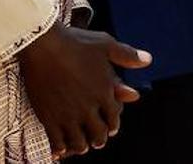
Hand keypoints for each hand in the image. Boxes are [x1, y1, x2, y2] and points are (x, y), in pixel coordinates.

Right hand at [17, 21, 150, 158]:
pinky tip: (59, 149)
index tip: (111, 128)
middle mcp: (88, 106)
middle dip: (99, 138)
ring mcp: (68, 114)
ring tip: (81, 146)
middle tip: (98, 140)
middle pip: (98, 133)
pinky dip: (60, 148)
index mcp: (104, 91)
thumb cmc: (76, 42)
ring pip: (79, 141)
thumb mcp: (106, 45)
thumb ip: (127, 55)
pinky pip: (57, 141)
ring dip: (82, 145)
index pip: (113, 117)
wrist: (44, 45)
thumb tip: (148, 60)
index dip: (113, 124)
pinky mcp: (48, 117)